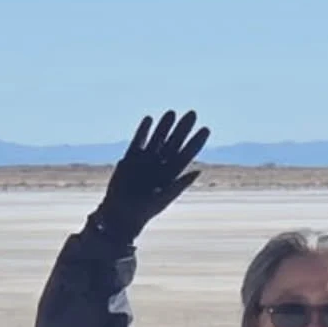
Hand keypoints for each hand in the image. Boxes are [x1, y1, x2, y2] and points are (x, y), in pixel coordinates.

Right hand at [89, 110, 209, 246]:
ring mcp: (146, 161)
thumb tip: (197, 172)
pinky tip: (149, 119)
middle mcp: (160, 165)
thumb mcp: (164, 198)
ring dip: (164, 126)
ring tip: (172, 112)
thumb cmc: (144, 210)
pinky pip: (138, 141)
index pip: (187, 154)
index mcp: (171, 175)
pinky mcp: (130, 159)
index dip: (196, 142)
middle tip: (193, 114)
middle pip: (174, 143)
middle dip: (183, 129)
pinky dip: (143, 131)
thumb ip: (179, 185)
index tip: (205, 129)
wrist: (121, 214)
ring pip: (158, 139)